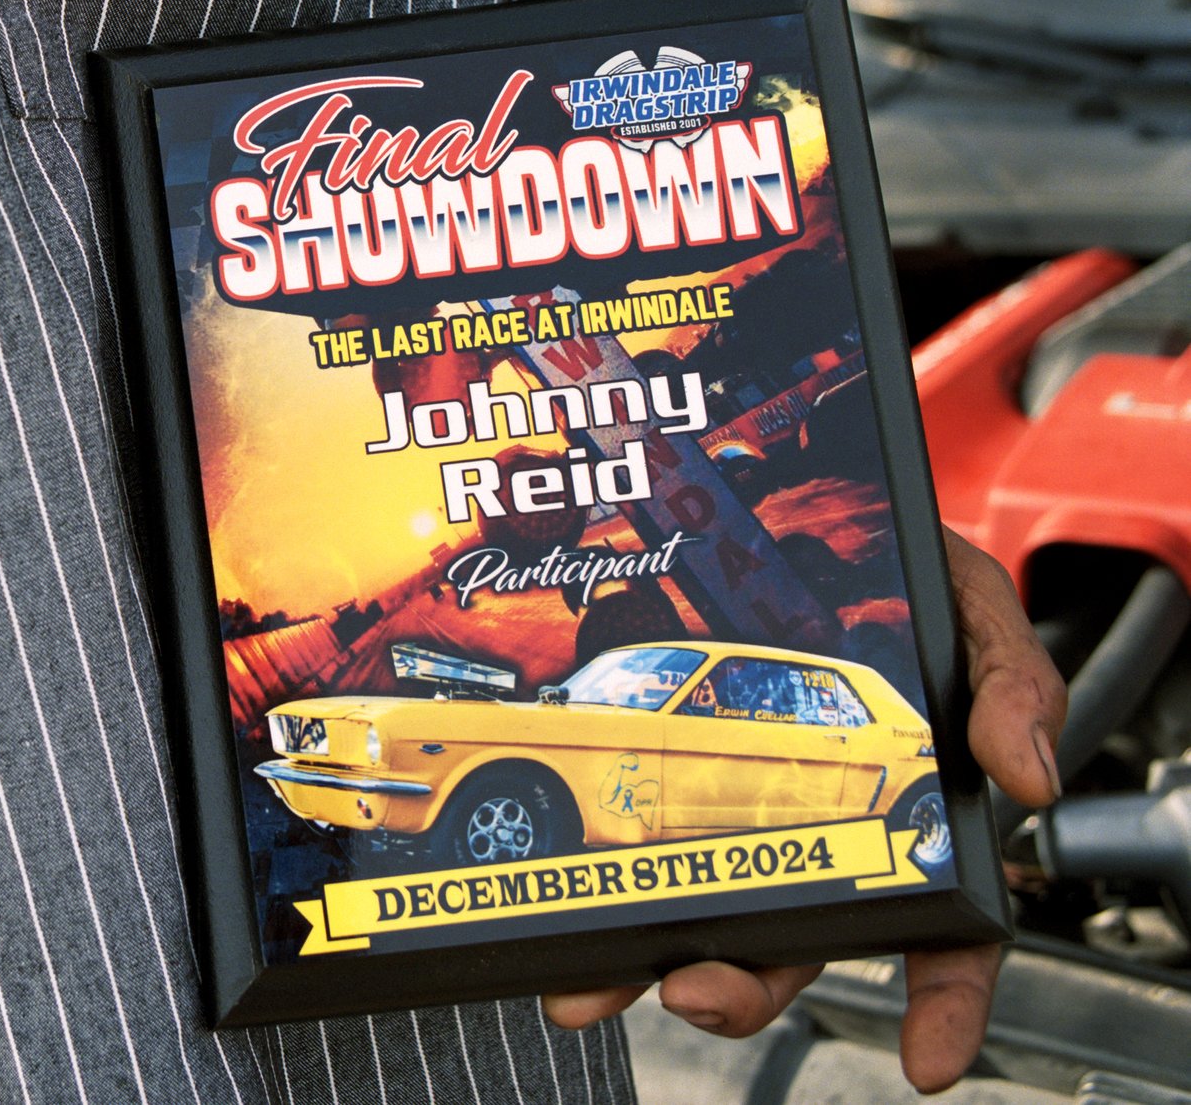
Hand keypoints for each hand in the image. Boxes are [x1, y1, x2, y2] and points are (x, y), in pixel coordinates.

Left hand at [544, 529, 1064, 1094]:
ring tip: (587, 976)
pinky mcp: (670, 763)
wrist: (818, 520)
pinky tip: (545, 878)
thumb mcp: (979, 616)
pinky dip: (589, 866)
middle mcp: (822, 832)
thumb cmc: (910, 586)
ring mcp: (743, 805)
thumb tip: (1025, 775)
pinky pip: (629, 825)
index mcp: (914, 818)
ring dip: (643, 953)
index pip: (946, 935)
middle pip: (792, 942)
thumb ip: (1014, 690)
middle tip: (694, 989)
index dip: (944, 1005)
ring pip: (699, 907)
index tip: (926, 1060)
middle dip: (740, 985)